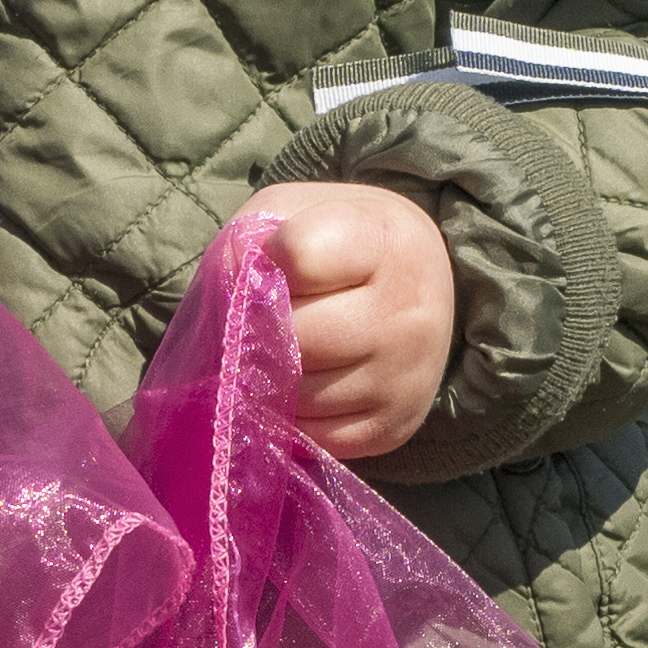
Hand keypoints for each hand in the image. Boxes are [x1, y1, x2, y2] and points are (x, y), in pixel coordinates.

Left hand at [231, 183, 457, 463]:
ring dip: (272, 378)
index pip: (299, 255)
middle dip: (264, 329)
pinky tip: (302, 384)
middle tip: (266, 317)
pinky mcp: (392, 428)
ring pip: (297, 393)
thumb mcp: (299, 211)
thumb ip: (252, 239)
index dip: (269, 259)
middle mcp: (407, 313)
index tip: (275, 259)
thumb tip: (227, 304)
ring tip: (283, 350)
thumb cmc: (341, 243)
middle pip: (295, 336)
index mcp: (388, 242)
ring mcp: (404, 378)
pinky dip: (291, 416)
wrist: (421, 286)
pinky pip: (312, 436)